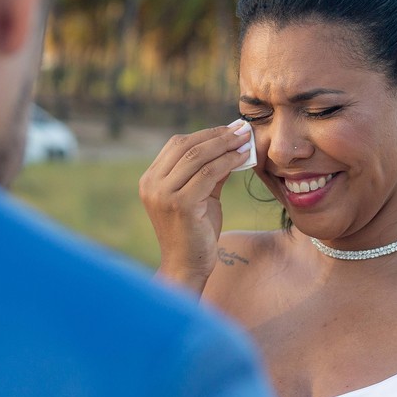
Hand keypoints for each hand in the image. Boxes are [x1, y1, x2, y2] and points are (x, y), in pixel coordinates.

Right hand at [139, 121, 253, 294]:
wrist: (186, 268)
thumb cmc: (195, 233)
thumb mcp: (200, 196)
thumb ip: (209, 172)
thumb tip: (230, 145)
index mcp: (151, 179)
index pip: (177, 145)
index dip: (205, 134)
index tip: (229, 129)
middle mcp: (152, 184)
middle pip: (186, 146)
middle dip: (217, 135)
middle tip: (241, 129)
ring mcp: (163, 194)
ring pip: (198, 157)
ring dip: (225, 145)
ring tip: (245, 140)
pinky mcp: (180, 204)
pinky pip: (208, 173)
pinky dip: (228, 162)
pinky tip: (243, 158)